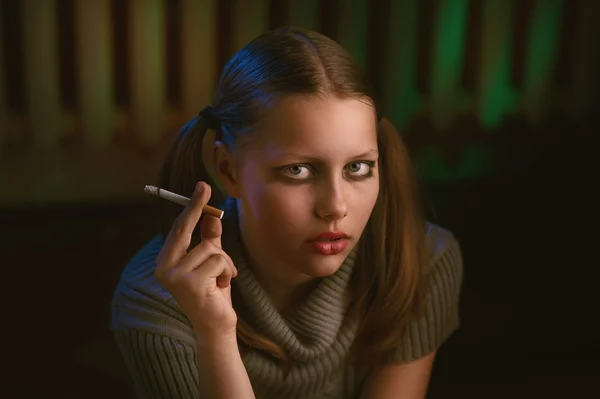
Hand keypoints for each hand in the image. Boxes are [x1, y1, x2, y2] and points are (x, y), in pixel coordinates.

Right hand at [155, 181, 237, 339]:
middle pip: (184, 229)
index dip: (190, 207)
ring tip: (222, 278)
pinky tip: (222, 285)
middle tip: (204, 186)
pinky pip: (218, 260)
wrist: (216, 327)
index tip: (200, 187)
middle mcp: (165, 267)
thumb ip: (210, 240)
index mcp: (166, 262)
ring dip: (225, 261)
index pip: (179, 229)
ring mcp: (175, 275)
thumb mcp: (212, 263)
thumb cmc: (213, 294)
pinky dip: (228, 270)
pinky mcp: (190, 282)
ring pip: (210, 247)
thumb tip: (213, 216)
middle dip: (197, 207)